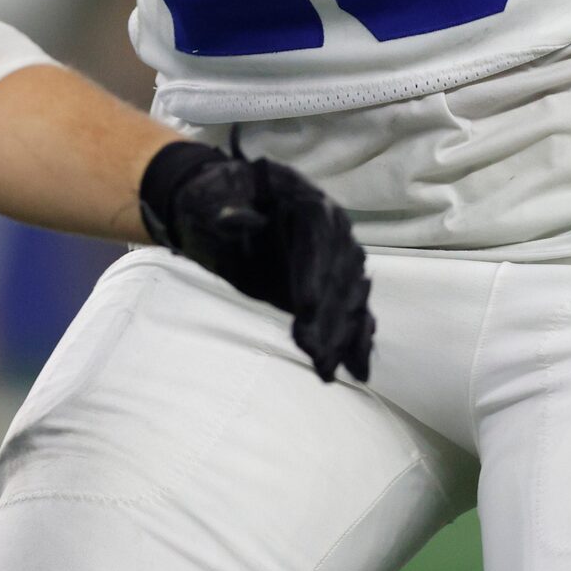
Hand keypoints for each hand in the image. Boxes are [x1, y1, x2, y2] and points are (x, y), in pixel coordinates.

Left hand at [139, 141, 374, 381]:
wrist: (223, 208)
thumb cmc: (219, 202)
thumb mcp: (212, 200)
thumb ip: (223, 210)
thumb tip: (227, 218)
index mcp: (306, 199)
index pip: (317, 234)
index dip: (313, 271)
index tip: (303, 308)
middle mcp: (334, 227)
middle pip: (339, 272)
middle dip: (327, 316)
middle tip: (311, 351)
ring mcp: (339, 257)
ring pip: (350, 298)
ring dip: (341, 336)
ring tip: (324, 368)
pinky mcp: (335, 286)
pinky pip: (354, 312)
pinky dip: (358, 342)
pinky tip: (357, 371)